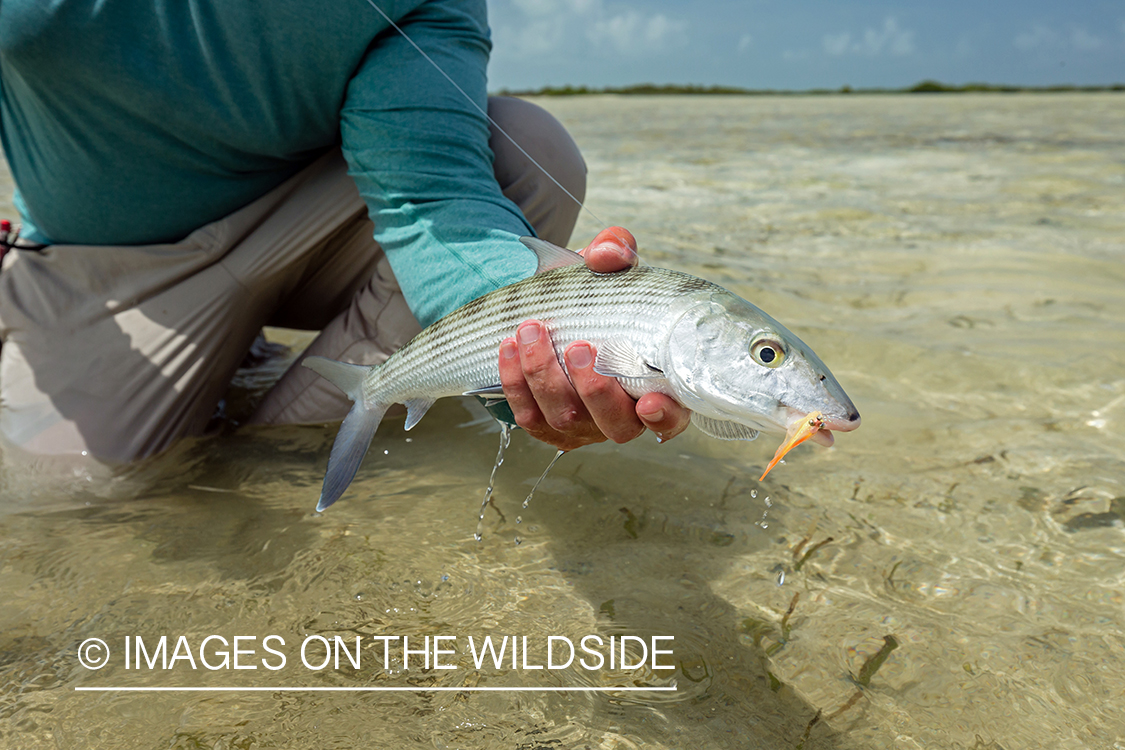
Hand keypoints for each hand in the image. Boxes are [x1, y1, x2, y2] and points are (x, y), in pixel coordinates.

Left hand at [497, 227, 690, 451]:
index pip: (671, 418)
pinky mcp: (546, 426)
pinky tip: (510, 347)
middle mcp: (623, 415)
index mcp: (656, 387)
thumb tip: (608, 252)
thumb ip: (617, 253)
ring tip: (533, 331)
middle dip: (593, 389)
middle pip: (614, 425)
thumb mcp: (612, 269)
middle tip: (577, 347)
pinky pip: (528, 417)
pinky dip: (516, 383)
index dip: (663, 416)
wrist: (557, 306)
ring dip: (545, 376)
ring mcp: (584, 426)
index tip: (650, 402)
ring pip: (565, 420)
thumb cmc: (599, 296)